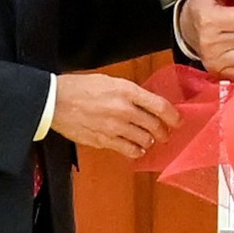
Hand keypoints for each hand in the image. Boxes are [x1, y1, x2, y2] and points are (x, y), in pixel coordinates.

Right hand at [51, 73, 180, 158]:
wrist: (55, 101)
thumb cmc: (79, 87)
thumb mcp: (109, 81)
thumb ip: (130, 93)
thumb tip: (146, 103)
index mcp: (126, 91)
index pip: (160, 106)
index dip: (173, 115)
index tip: (178, 120)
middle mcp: (123, 110)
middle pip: (155, 126)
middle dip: (164, 132)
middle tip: (165, 133)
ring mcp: (114, 127)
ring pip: (145, 140)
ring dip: (150, 141)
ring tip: (149, 140)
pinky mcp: (104, 140)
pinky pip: (129, 150)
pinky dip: (137, 151)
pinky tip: (136, 148)